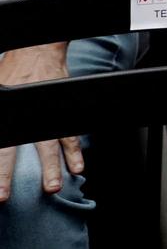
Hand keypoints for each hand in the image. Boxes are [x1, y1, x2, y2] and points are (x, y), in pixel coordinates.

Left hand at [0, 42, 80, 203]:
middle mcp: (22, 117)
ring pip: (47, 146)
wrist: (37, 52)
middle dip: (6, 175)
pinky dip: (74, 152)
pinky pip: (68, 135)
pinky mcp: (60, 111)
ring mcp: (43, 115)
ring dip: (50, 168)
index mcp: (5, 114)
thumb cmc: (12, 72)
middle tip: (3, 196)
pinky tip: (77, 167)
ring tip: (52, 187)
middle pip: (14, 150)